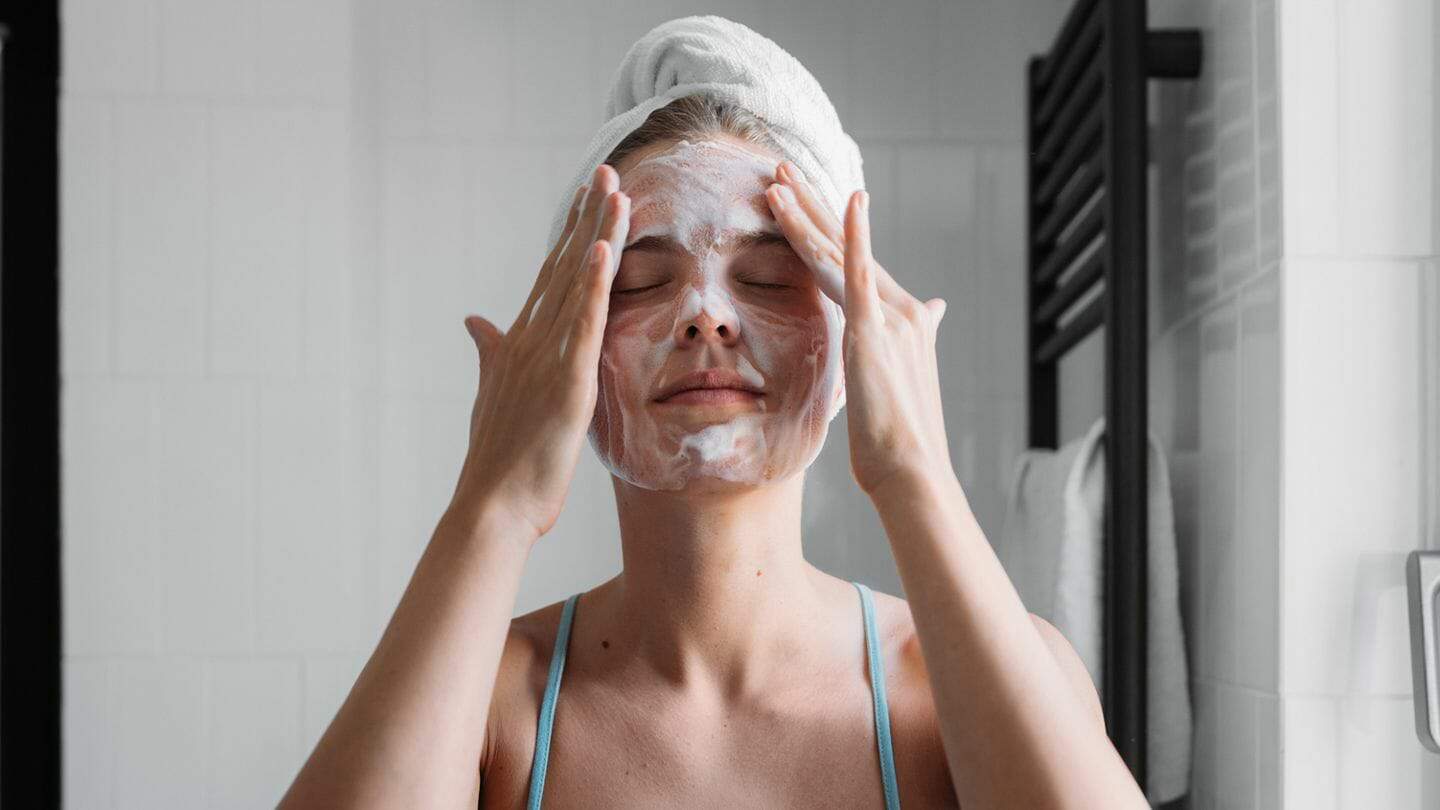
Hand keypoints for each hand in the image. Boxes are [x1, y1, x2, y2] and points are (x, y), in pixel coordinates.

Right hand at [454, 164, 630, 540]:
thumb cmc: (498, 461)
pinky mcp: (566, 382)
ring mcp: (547, 358)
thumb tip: (474, 319)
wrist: (492, 508)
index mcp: (520, 344)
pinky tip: (604, 248)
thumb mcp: (494, 395)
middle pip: (564, 266)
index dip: (570, 235)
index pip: (550, 277)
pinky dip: (593, 285)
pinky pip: (583, 324)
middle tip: (605, 171)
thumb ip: (489, 352)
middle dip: (586, 217)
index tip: (586, 197)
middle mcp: (531, 341)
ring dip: (595, 234)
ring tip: (614, 190)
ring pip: (576, 284)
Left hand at [765, 160, 953, 497]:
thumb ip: (908, 342)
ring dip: (807, 212)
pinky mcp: (877, 329)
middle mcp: (901, 309)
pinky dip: (853, 234)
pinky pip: (861, 272)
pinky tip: (847, 199)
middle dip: (811, 206)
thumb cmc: (897, 440)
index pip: (854, 262)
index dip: (825, 229)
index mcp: (901, 321)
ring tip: (777, 179)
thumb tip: (936, 309)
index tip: (799, 200)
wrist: (911, 469)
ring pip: (840, 253)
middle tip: (781, 170)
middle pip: (845, 246)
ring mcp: (891, 316)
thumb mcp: (895, 382)